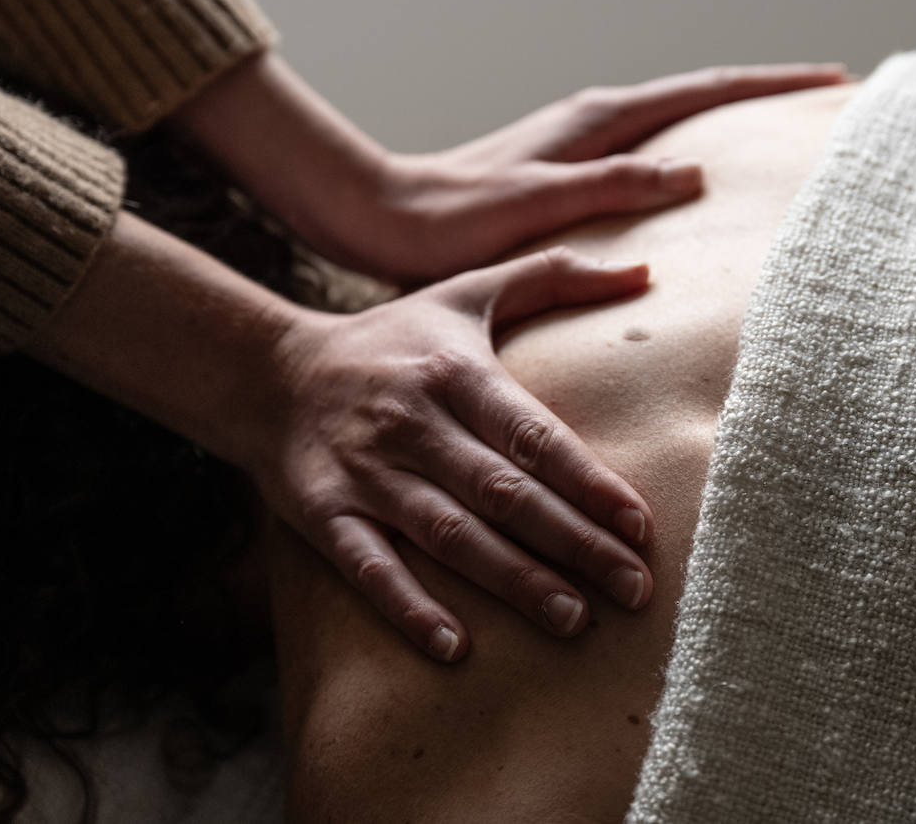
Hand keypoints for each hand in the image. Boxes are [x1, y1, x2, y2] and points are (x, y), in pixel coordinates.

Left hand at [173, 55, 845, 283]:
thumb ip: (615, 185)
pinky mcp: (569, 169)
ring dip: (731, 117)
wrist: (386, 222)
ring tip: (782, 129)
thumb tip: (698, 169)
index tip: (833, 79)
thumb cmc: (455, 221)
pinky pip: (651, 149)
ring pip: (678, 118)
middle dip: (766, 91)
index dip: (772, 84)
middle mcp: (595, 121)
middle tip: (827, 97)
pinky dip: (692, 146)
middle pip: (701, 94)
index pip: (706, 90)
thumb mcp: (540, 203)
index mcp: (599, 121)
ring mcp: (583, 143)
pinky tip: (701, 174)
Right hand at [255, 247, 655, 660]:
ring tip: (574, 620)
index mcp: (455, 373)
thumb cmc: (393, 339)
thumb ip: (554, 276)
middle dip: (572, 544)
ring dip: (512, 581)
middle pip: (504, 493)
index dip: (587, 481)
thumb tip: (644, 268)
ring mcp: (367, 472)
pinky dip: (409, 607)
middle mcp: (413, 424)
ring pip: (449, 535)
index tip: (639, 525)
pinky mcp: (324, 512)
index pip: (533, 434)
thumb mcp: (466, 292)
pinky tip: (454, 647)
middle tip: (634, 590)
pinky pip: (368, 566)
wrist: (271, 372)